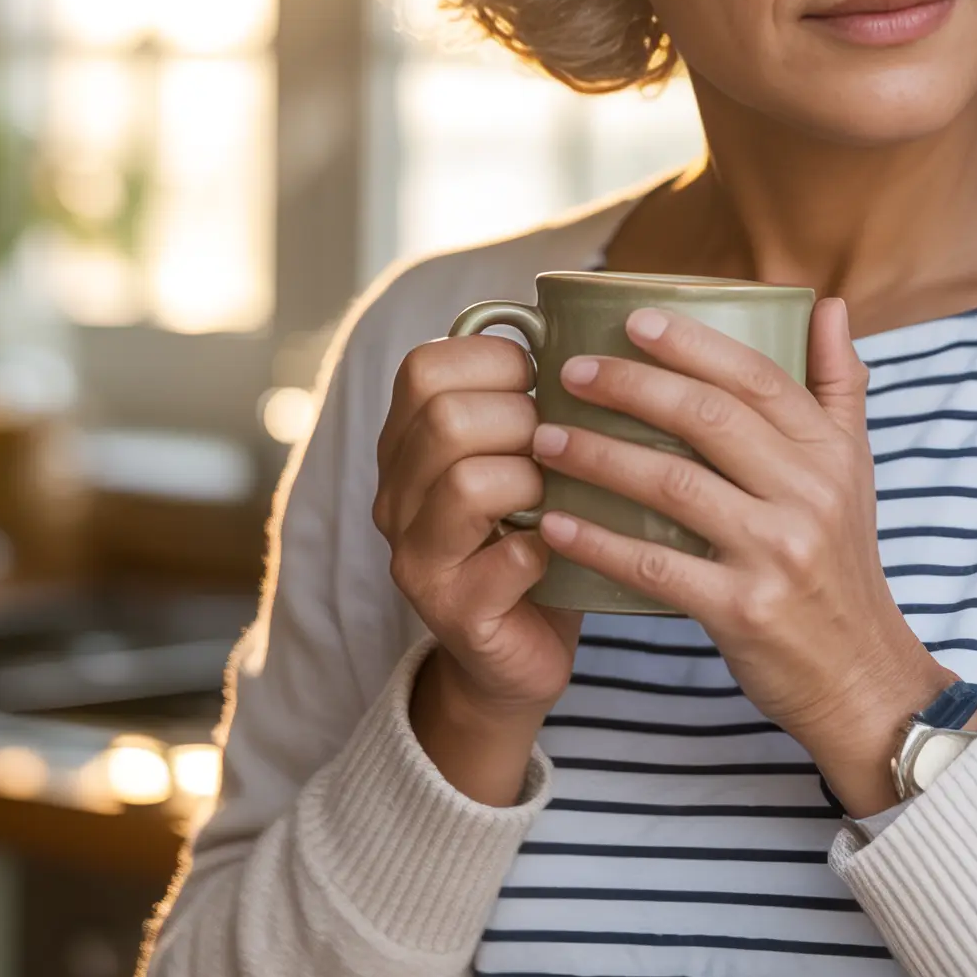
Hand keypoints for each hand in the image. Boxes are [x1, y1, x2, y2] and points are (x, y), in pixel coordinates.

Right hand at [375, 334, 581, 802]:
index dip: (495, 360)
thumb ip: (532, 397)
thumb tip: (581, 323)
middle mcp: (395, 494)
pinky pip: (502, 562)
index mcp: (408, 441)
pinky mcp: (452, 611)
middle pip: (445, 417)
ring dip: (533, 480)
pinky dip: (544, 550)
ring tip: (558, 496)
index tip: (541, 381)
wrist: (521, 653)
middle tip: (559, 444)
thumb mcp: (528, 454)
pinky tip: (559, 552)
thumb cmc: (542, 534)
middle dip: (522, 418)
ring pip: (466, 482)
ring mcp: (415, 556)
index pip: (424, 366)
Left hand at [529, 300, 951, 814]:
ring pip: (673, 485)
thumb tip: (826, 302)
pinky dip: (599, 542)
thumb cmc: (840, 564)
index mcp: (829, 452)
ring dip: (599, 456)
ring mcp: (777, 552)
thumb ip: (838, 383)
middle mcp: (808, 494)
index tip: (631, 320)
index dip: (692, 343)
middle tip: (570, 373)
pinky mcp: (744, 609)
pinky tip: (554, 524)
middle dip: (632, 387)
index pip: (758, 377)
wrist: (860, 675)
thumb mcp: (855, 470)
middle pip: (709, 419)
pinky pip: (656, 566)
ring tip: (546, 439)